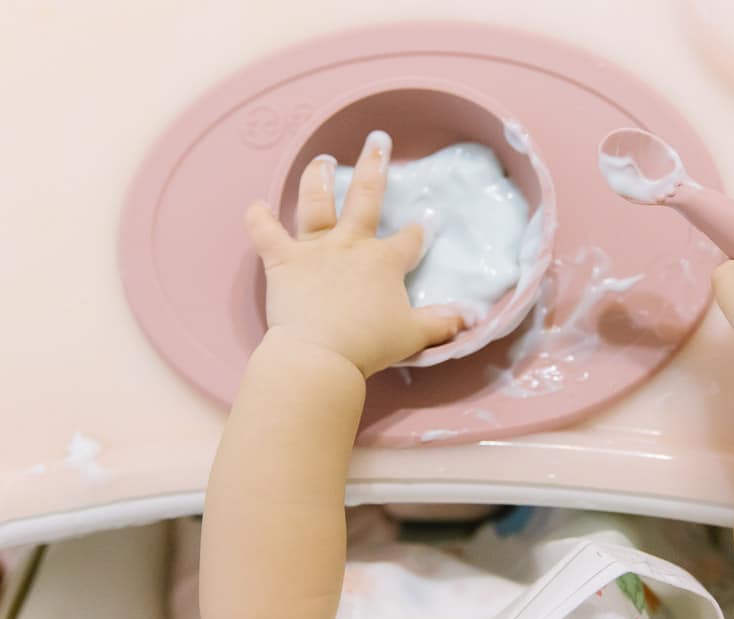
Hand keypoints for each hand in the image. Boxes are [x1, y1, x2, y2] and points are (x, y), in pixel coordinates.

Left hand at [245, 131, 466, 376]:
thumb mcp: (414, 334)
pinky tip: (255, 207)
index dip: (419, 230)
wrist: (322, 354)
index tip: (426, 220)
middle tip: (378, 142)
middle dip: (375, 167)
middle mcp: (352, 244)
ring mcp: (316, 249)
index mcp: (385, 261)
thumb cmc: (370, 343)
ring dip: (318, 180)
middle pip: (366, 198)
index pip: (409, 239)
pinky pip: (266, 234)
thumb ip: (442, 323)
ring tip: (322, 161)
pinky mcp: (283, 261)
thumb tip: (471, 317)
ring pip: (316, 204)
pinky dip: (258, 220)